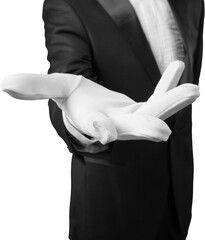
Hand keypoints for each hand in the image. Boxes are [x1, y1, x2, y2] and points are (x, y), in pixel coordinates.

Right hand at [1, 60, 199, 143]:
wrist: (92, 107)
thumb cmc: (75, 101)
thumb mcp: (58, 89)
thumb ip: (36, 88)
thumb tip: (4, 82)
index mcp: (93, 123)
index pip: (94, 130)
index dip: (97, 130)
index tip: (103, 133)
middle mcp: (117, 126)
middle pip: (131, 128)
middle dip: (145, 129)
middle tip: (163, 132)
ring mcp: (134, 119)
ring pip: (154, 113)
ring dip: (172, 102)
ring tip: (193, 90)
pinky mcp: (144, 109)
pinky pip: (158, 97)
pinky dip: (168, 84)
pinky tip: (176, 65)